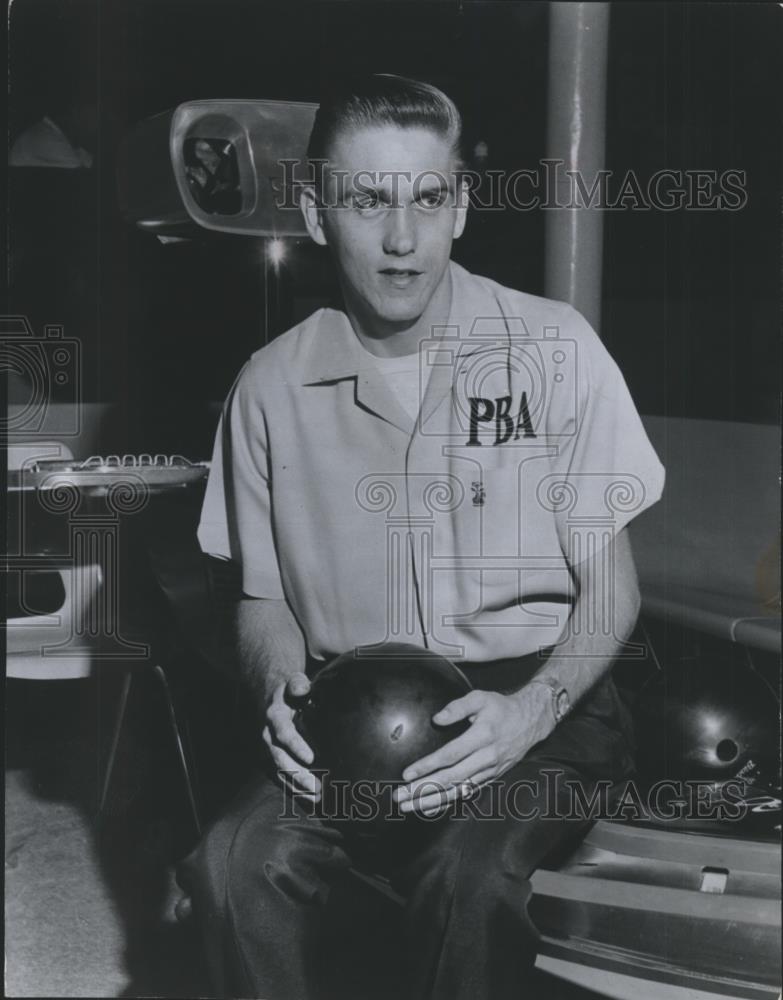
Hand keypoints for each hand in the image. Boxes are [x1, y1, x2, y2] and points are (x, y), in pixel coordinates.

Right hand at [262, 673, 321, 801]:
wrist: (271, 699)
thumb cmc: (290, 692)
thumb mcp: (294, 682)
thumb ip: (298, 685)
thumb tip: (302, 687)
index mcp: (274, 716)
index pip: (283, 732)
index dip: (296, 745)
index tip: (311, 758)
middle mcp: (267, 736)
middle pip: (280, 758)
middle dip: (298, 775)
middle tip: (318, 788)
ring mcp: (266, 751)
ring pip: (278, 772)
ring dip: (296, 788)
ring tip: (316, 799)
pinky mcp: (268, 761)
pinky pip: (279, 778)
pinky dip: (292, 790)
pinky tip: (308, 802)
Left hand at [394, 685, 552, 814]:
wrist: (530, 722)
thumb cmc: (501, 708)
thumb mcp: (481, 697)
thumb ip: (457, 707)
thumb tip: (437, 719)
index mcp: (482, 737)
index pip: (450, 755)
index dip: (428, 766)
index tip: (407, 774)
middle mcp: (486, 758)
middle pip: (450, 778)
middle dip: (423, 790)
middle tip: (400, 797)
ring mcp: (489, 771)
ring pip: (457, 790)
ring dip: (431, 800)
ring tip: (408, 807)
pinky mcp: (490, 777)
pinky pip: (466, 793)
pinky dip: (448, 802)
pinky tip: (430, 807)